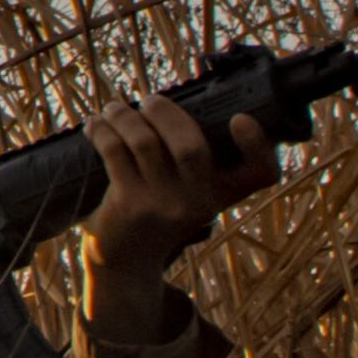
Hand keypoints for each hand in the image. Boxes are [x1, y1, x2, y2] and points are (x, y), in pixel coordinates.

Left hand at [78, 94, 278, 298]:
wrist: (127, 257)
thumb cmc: (164, 209)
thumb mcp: (195, 192)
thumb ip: (202, 159)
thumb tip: (174, 102)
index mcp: (224, 193)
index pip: (261, 172)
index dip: (258, 144)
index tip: (240, 118)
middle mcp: (200, 202)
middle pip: (191, 147)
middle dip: (166, 113)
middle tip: (149, 101)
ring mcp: (163, 205)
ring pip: (145, 143)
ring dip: (125, 116)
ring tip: (114, 109)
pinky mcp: (129, 204)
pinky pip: (115, 152)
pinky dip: (103, 131)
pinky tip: (96, 125)